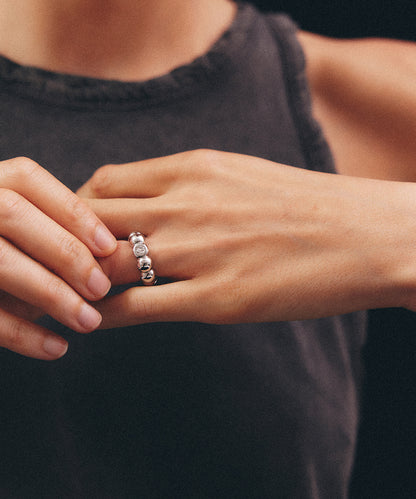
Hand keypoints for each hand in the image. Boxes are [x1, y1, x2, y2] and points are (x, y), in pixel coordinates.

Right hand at [0, 157, 116, 359]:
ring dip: (52, 295)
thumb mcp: (16, 229)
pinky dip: (23, 334)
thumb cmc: (5, 250)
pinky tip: (57, 348)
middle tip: (101, 287)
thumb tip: (111, 251)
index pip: (26, 179)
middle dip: (65, 252)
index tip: (108, 246)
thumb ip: (48, 229)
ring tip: (89, 321)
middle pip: (13, 214)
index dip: (71, 212)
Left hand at [78, 149, 415, 327]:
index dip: (82, 208)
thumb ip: (190, 185)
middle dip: (69, 243)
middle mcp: (188, 203)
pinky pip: (138, 307)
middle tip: (63, 264)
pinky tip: (99, 322)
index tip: (79, 230)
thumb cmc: (306, 204)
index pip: (107, 181)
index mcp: (194, 167)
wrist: (366, 234)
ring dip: (80, 281)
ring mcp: (200, 251)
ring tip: (70, 297)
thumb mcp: (239, 174)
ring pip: (106, 263)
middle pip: (94, 219)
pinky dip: (108, 315)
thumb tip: (152, 204)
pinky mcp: (219, 298)